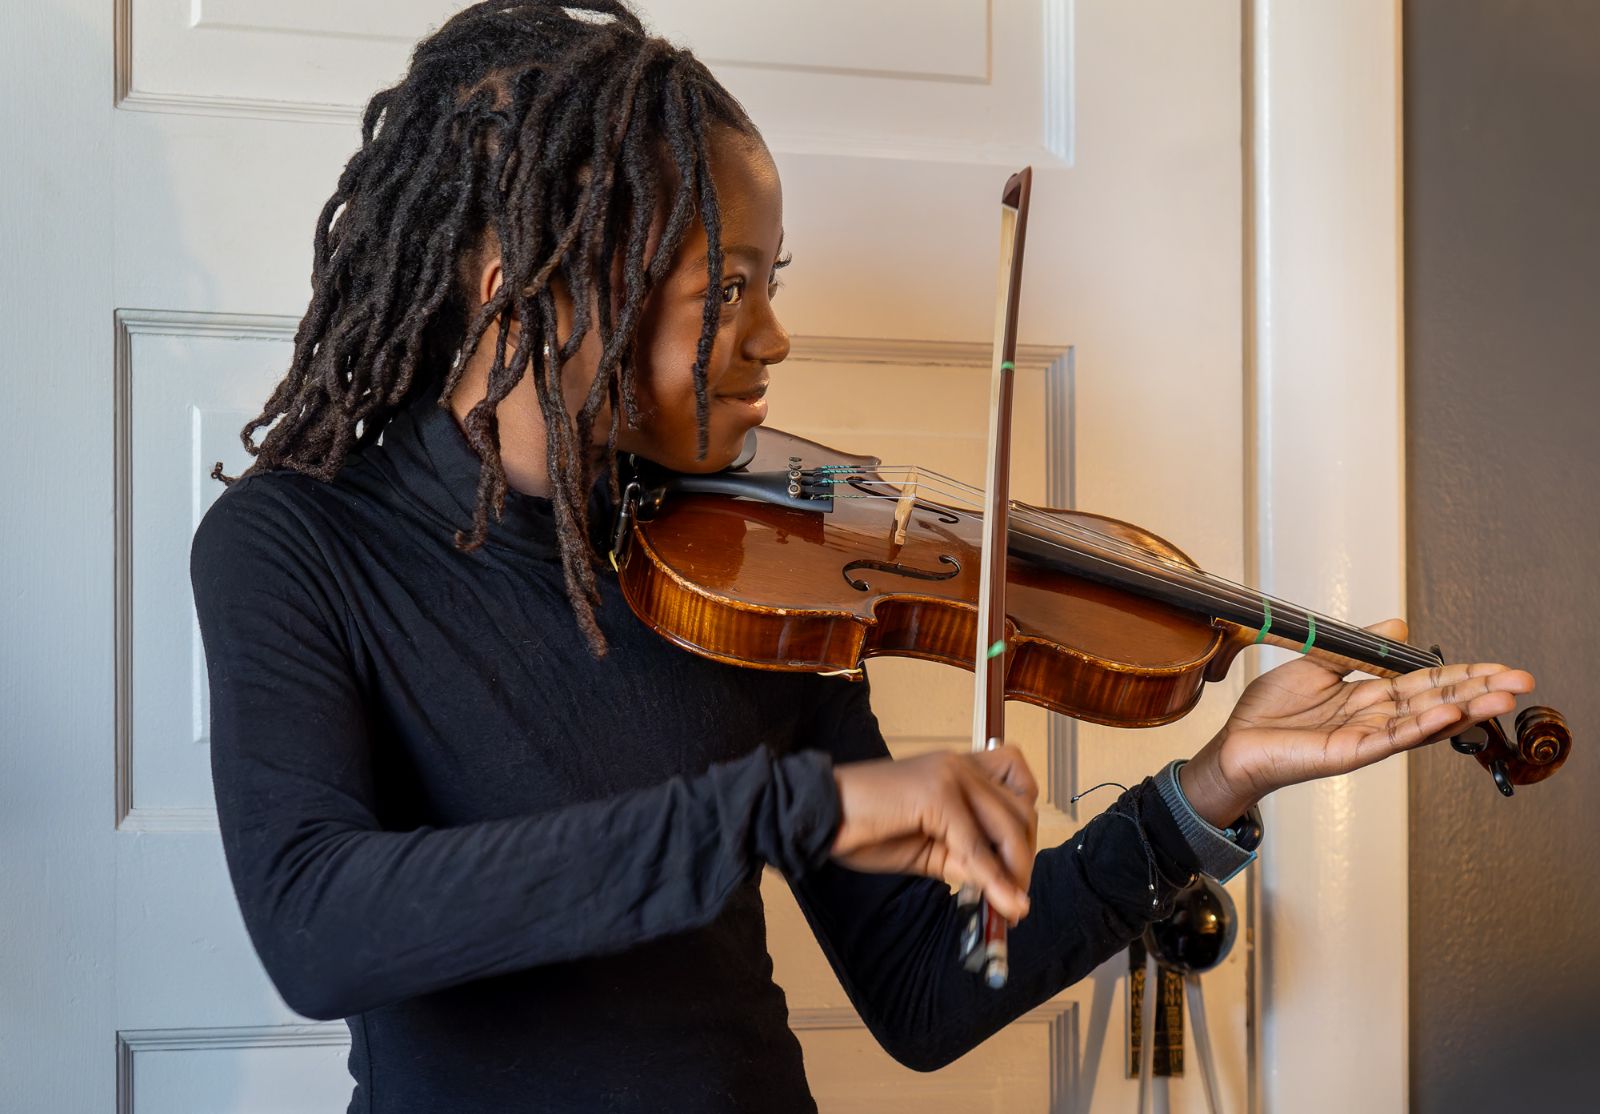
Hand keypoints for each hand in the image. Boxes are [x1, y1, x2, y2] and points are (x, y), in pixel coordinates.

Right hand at [830, 745, 1038, 923]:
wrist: (819, 815)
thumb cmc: (865, 830)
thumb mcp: (928, 849)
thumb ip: (965, 857)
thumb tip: (1006, 885)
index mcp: (956, 767)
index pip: (1018, 783)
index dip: (1025, 827)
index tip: (1017, 869)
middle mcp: (958, 763)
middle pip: (1021, 808)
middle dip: (1023, 858)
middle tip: (1015, 899)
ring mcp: (949, 774)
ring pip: (1008, 824)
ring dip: (1014, 871)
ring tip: (1008, 906)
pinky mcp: (935, 793)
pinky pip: (975, 844)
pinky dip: (991, 878)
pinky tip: (998, 903)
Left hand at [1180, 618, 1535, 825]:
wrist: (1236, 742)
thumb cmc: (1272, 711)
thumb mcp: (1317, 662)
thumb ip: (1358, 647)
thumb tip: (1398, 624)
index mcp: (1372, 697)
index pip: (1428, 682)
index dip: (1463, 674)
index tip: (1500, 667)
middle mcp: (1376, 718)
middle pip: (1437, 701)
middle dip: (1479, 690)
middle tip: (1521, 681)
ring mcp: (1366, 738)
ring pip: (1423, 721)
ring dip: (1463, 709)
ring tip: (1501, 698)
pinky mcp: (1348, 753)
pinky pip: (1390, 739)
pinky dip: (1419, 727)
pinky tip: (1446, 714)